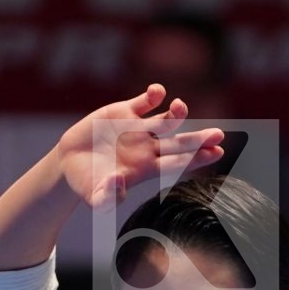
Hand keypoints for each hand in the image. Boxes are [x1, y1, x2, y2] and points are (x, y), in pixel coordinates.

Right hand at [53, 82, 225, 209]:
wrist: (69, 162)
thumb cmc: (87, 183)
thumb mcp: (95, 197)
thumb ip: (107, 196)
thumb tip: (119, 181)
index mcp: (146, 169)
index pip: (177, 164)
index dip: (196, 159)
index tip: (216, 153)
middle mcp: (147, 147)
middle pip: (179, 143)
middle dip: (199, 139)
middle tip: (219, 135)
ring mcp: (138, 128)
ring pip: (166, 120)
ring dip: (176, 113)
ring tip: (180, 107)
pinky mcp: (124, 112)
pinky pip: (144, 102)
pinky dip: (153, 95)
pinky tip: (158, 92)